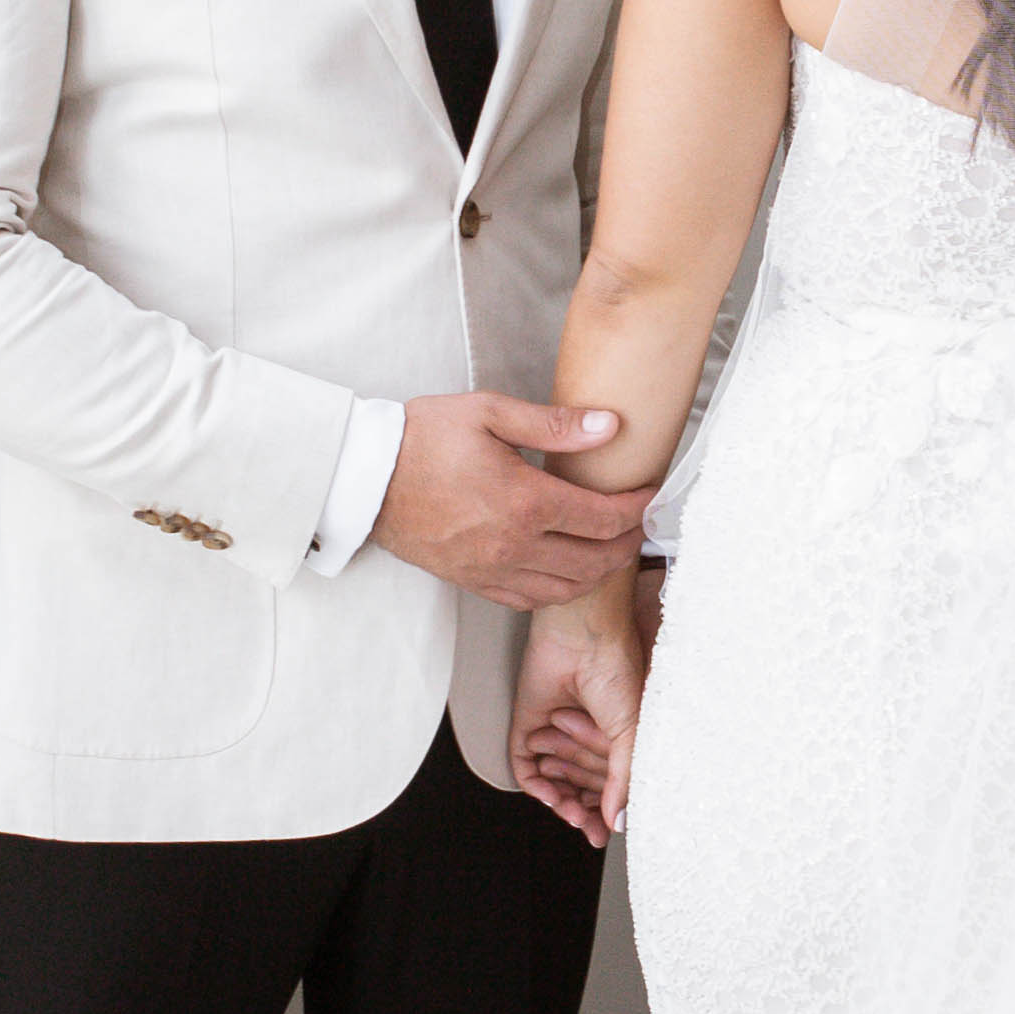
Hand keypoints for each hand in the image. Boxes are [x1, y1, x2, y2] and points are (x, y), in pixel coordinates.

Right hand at [373, 397, 655, 610]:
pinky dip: (561, 590)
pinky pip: (531, 600)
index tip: (649, 495)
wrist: (365, 477)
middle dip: (628, 544)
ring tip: (612, 547)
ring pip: (567, 588)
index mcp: (524, 501)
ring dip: (599, 572)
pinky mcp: (474, 582)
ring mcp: (493, 570)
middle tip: (639, 524)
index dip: (637, 510)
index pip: (603, 518)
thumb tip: (609, 427)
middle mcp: (513, 545)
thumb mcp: (489, 413)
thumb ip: (554, 424)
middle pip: (595, 561)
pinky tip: (568, 570)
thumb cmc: (422, 438)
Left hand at [510, 577, 652, 839]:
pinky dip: (536, 786)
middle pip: (582, 787)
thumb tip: (619, 821)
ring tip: (572, 812)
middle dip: (585, 812)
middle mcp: (586, 735)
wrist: (581, 635)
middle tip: (589, 830)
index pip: (609, 784)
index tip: (608, 833)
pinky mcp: (529, 723)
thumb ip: (625, 779)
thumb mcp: (632, 733)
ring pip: (556, 781)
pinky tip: (549, 796)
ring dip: (563, 800)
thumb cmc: (615, 670)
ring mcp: (557, 730)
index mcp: (616, 735)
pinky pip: (526, 765)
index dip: (609, 812)